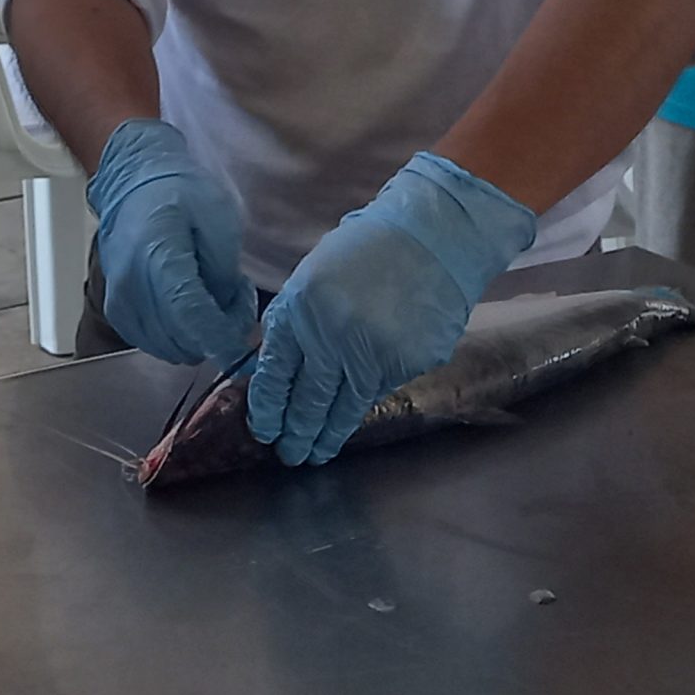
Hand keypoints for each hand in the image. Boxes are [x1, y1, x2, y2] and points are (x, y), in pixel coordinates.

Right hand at [85, 119, 259, 364]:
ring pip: (169, 350)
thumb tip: (225, 315)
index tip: (246, 348)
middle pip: (182, 342)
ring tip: (210, 300)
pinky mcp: (115, 310)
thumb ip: (224, 274)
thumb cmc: (178, 192)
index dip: (223, 342)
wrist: (133, 182)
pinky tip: (187, 310)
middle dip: (216, 334)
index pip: (192, 318)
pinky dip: (176, 338)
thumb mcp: (219, 219)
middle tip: (233, 301)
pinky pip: (153, 344)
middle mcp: (131, 285)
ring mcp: (118, 301)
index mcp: (157, 256)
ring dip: (197, 338)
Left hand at [245, 152, 534, 464]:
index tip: (263, 429)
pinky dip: (364, 403)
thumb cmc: (365, 250)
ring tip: (317, 454)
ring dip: (328, 435)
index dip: (268, 407)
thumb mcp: (312, 275)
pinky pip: (379, 390)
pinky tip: (354, 415)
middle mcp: (333, 336)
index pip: (275, 372)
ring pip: (345, 407)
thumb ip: (292, 322)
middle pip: (309, 399)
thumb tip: (273, 367)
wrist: (431, 238)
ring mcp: (373, 353)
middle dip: (297, 433)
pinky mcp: (408, 364)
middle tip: (289, 456)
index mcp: (301, 309)